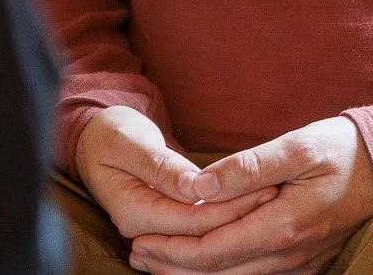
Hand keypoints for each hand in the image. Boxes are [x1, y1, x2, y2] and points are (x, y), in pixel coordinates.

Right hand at [73, 106, 278, 241]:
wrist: (94, 141)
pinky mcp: (168, 225)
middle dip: (242, 215)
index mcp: (133, 212)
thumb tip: (195, 187)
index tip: (264, 186)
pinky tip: (253, 215)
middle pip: (203, 233)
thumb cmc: (110, 134)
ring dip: (239, 221)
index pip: (193, 219)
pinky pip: (202, 232)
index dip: (231, 205)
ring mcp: (156, 232)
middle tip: (278, 193)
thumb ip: (161, 166)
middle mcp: (144, 231)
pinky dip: (228, 224)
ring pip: (205, 237)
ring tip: (273, 200)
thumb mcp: (130, 142)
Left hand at [128, 116, 372, 274]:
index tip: (139, 239)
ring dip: (193, 272)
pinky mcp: (305, 256)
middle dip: (174, 266)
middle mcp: (291, 252)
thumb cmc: (340, 148)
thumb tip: (200, 185)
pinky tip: (203, 262)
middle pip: (220, 271)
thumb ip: (247, 167)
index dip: (173, 249)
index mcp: (285, 224)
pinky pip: (255, 273)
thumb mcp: (295, 146)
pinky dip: (222, 270)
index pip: (215, 249)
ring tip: (156, 262)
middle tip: (134, 255)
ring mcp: (300, 259)